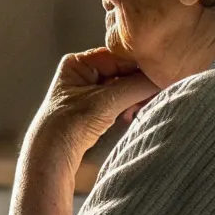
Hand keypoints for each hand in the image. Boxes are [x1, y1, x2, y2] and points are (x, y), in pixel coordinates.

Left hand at [29, 47, 160, 154]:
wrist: (51, 157)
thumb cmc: (68, 126)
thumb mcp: (105, 102)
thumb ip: (136, 86)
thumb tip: (164, 76)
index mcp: (78, 63)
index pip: (119, 56)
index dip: (140, 67)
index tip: (159, 77)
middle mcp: (84, 72)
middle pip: (123, 71)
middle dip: (137, 86)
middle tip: (147, 99)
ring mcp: (90, 90)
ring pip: (124, 87)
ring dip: (134, 98)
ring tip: (135, 111)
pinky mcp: (95, 107)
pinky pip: (120, 100)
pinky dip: (128, 107)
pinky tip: (130, 116)